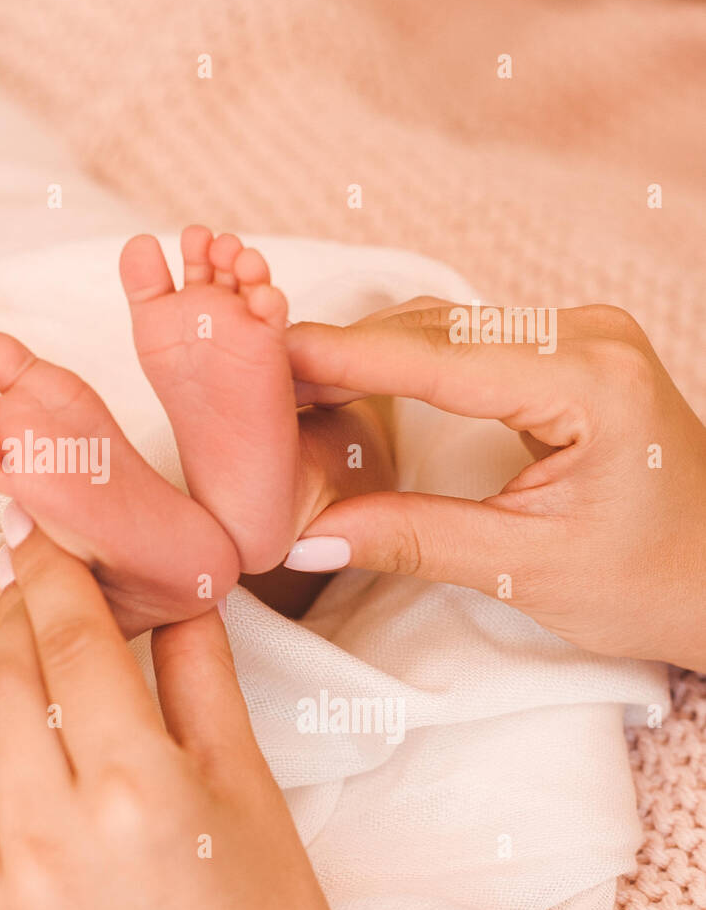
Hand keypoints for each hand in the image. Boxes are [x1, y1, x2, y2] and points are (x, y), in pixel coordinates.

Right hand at [286, 301, 705, 669]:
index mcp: (589, 380)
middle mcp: (587, 336)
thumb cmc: (656, 581)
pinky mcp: (565, 353)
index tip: (263, 357)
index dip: (341, 355)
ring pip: (441, 327)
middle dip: (340, 353)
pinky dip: (399, 362)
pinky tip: (349, 383)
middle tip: (253, 384)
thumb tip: (307, 539)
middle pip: (432, 329)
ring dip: (364, 353)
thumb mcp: (527, 568)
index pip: (436, 357)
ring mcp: (579, 337)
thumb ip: (413, 540)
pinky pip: (464, 342)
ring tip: (285, 388)